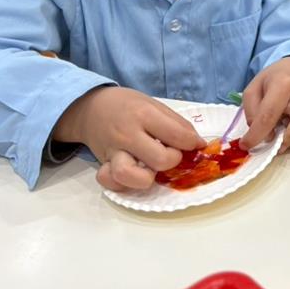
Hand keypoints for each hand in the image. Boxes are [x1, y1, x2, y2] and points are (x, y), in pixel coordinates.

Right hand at [53, 87, 204, 191]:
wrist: (91, 106)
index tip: (193, 144)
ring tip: (151, 168)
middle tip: (170, 153)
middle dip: (173, 160)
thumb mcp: (155, 104)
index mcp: (144, 114)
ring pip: (129, 175)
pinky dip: (122, 183)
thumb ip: (177, 124)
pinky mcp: (102, 164)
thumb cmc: (128, 105)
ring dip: (146, 177)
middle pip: (159, 160)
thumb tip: (198, 144)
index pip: (176, 135)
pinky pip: (110, 181)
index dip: (192, 143)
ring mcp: (113, 151)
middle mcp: (127, 134)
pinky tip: (132, 175)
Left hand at [240, 57, 289, 151]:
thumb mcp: (253, 89)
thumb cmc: (274, 80)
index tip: (246, 145)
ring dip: (289, 139)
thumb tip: (261, 136)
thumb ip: (252, 112)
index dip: (256, 134)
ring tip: (282, 125)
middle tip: (272, 135)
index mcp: (284, 83)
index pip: (270, 114)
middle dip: (283, 138)